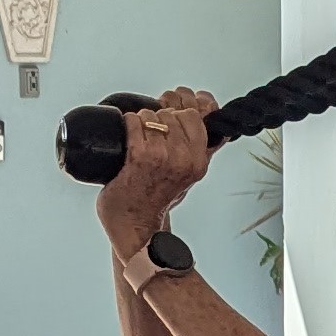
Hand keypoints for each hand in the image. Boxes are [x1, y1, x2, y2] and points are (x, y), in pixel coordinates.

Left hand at [98, 89, 219, 266]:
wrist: (136, 224)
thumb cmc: (158, 197)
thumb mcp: (189, 172)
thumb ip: (201, 147)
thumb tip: (208, 111)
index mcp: (200, 160)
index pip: (194, 114)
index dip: (178, 111)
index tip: (169, 116)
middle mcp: (185, 158)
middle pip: (171, 112)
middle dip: (157, 117)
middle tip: (149, 134)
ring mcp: (163, 156)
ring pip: (151, 115)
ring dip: (140, 122)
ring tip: (137, 141)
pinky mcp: (140, 157)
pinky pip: (134, 123)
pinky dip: (128, 125)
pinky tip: (126, 140)